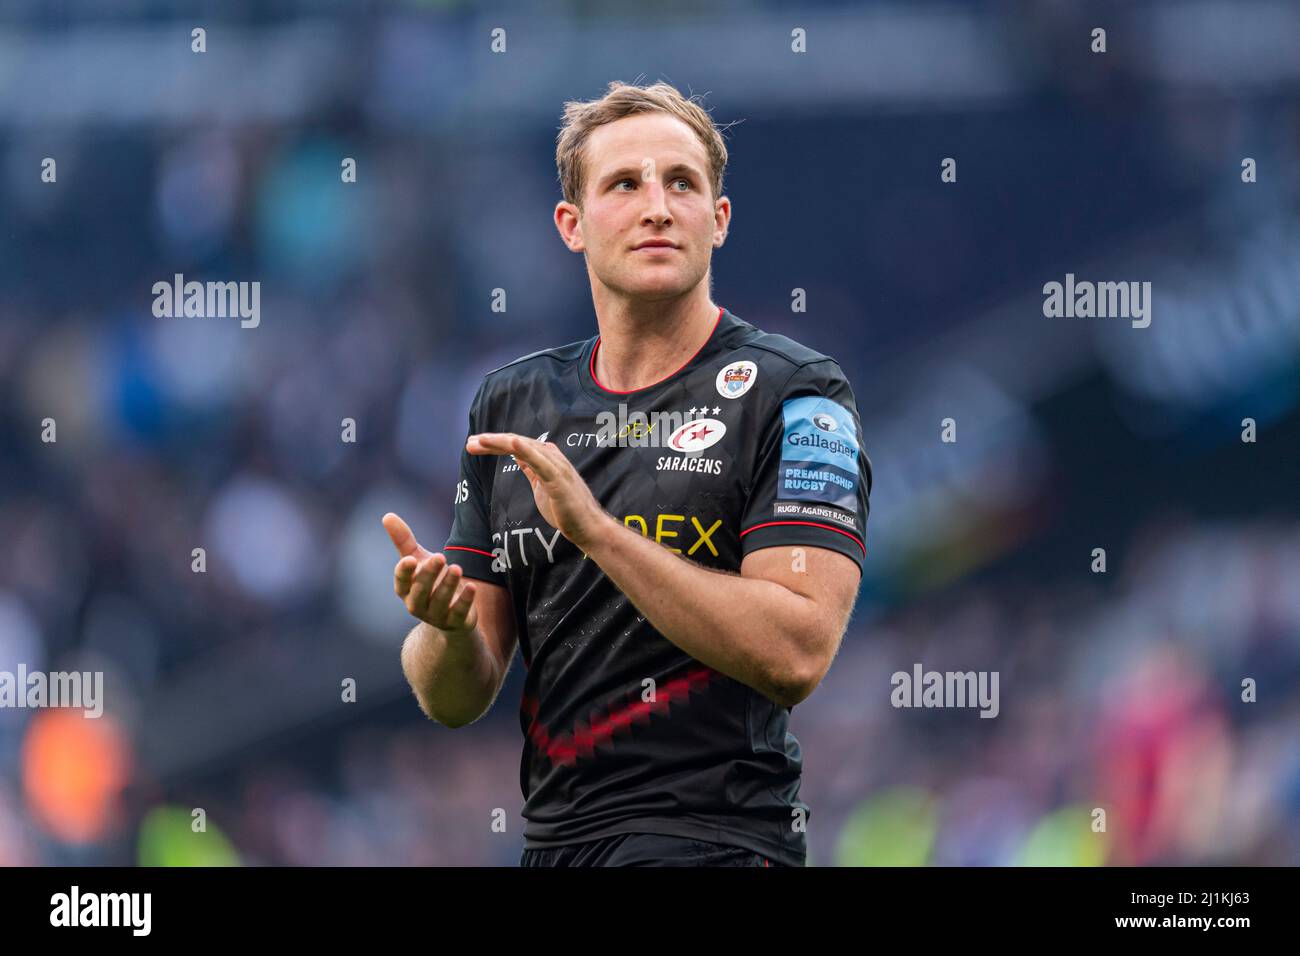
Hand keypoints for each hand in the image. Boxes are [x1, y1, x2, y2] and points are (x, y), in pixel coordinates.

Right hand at [382, 512, 477, 632]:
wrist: (449, 615)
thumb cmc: (429, 581)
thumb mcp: (417, 559)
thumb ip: (403, 540)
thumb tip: (387, 515)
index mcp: (405, 589)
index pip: (401, 581)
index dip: (404, 571)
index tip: (410, 559)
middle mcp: (417, 604)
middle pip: (420, 591)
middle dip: (429, 574)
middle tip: (440, 556)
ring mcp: (436, 616)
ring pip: (440, 602)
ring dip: (448, 585)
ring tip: (456, 568)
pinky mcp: (455, 622)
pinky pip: (458, 613)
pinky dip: (465, 601)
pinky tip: (472, 587)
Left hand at [466, 432, 609, 551]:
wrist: (587, 527)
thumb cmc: (566, 509)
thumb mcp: (542, 485)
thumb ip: (532, 469)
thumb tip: (519, 457)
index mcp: (545, 458)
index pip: (515, 445)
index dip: (494, 444)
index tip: (474, 446)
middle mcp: (551, 457)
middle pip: (516, 442)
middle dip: (491, 442)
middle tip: (469, 443)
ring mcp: (555, 466)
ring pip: (523, 447)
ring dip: (500, 442)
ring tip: (479, 441)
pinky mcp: (558, 478)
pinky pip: (539, 461)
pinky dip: (525, 450)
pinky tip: (511, 442)